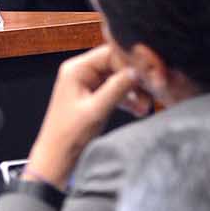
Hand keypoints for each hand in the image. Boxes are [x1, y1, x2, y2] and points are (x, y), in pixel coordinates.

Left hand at [25, 43, 136, 188]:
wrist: (57, 157)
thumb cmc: (68, 135)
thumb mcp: (96, 110)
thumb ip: (117, 88)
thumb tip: (137, 71)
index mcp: (76, 70)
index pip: (110, 53)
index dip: (132, 63)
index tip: (150, 76)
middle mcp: (80, 72)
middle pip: (116, 65)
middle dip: (135, 79)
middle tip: (152, 92)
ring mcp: (86, 84)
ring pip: (118, 78)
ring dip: (134, 91)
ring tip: (145, 106)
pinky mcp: (92, 96)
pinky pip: (115, 90)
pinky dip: (128, 99)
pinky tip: (139, 110)